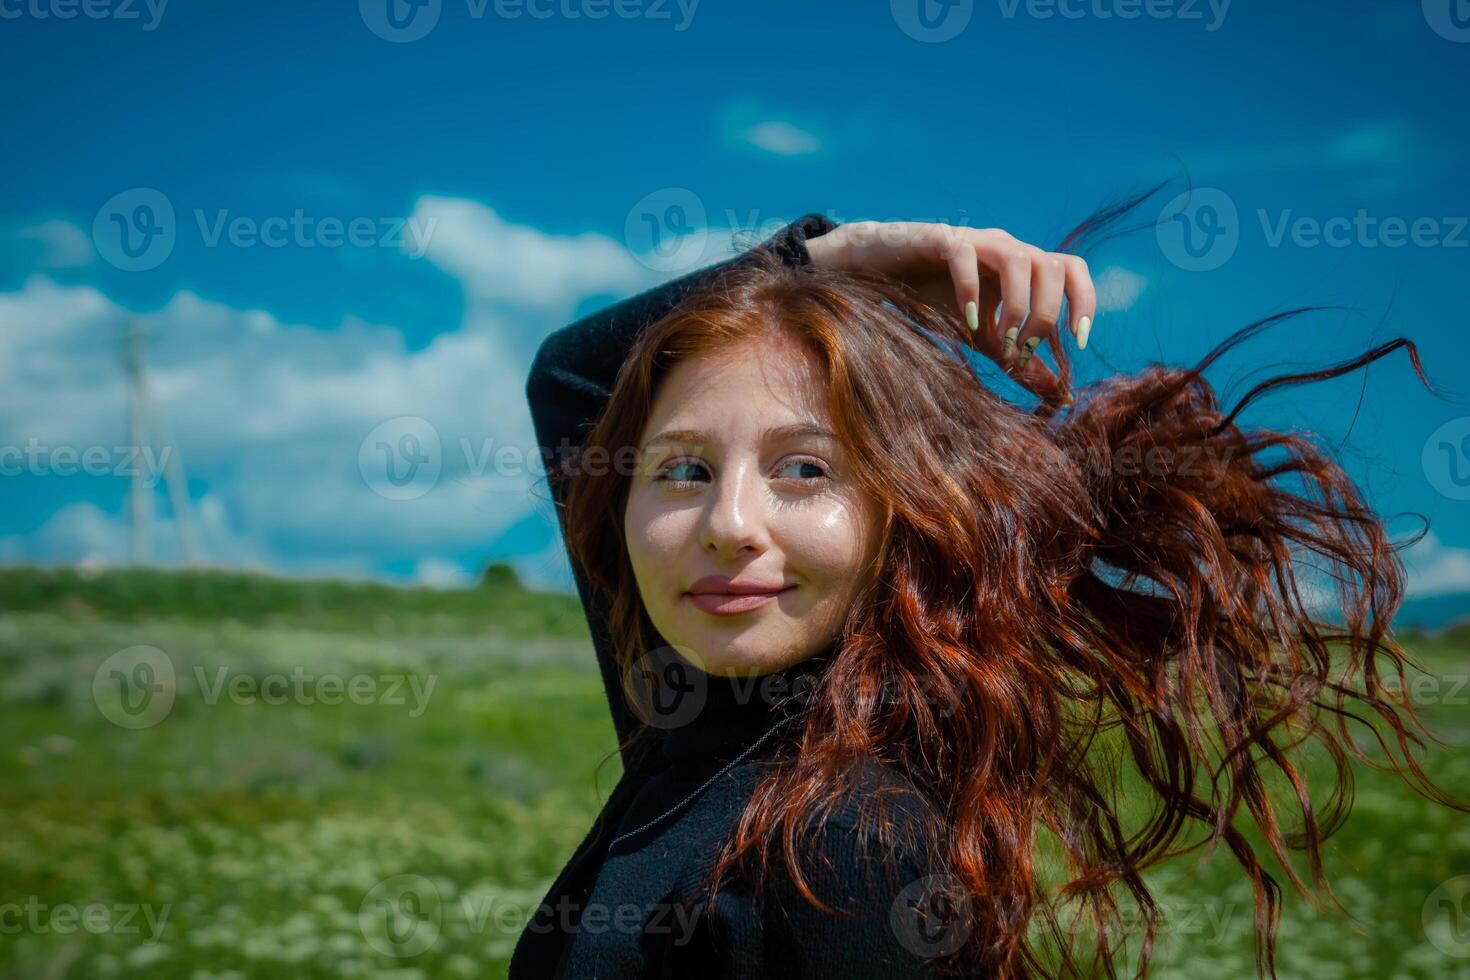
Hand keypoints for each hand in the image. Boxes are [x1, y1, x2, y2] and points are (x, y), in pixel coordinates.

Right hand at [805, 221, 1094, 402]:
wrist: (880, 272)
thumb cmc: (938, 301)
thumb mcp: (988, 339)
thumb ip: (1023, 364)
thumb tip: (1062, 398)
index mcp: (1025, 267)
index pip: (1073, 270)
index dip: (1084, 302)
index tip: (1077, 342)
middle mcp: (1007, 248)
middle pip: (1053, 267)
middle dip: (1045, 316)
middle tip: (1022, 352)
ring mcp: (977, 241)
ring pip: (1019, 259)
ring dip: (1016, 307)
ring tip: (998, 342)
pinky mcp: (942, 240)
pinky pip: (967, 258)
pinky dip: (972, 292)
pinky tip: (967, 323)